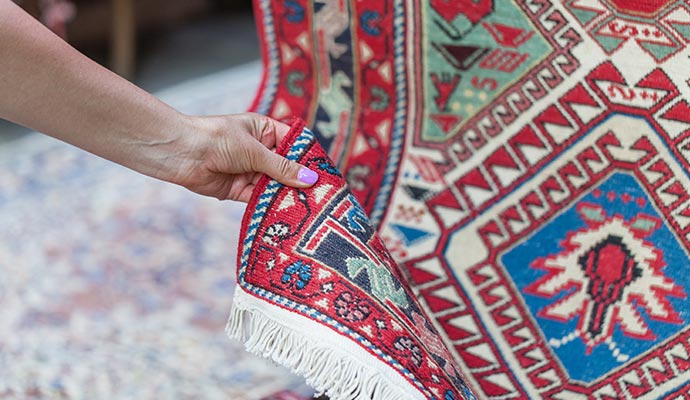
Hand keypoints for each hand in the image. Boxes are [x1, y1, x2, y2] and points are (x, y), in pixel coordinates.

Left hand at [162, 113, 318, 202]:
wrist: (180, 153)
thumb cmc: (217, 139)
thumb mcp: (254, 151)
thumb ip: (282, 167)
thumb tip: (311, 179)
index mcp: (265, 131)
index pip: (294, 144)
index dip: (308, 158)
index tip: (325, 173)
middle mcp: (260, 151)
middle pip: (287, 167)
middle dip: (300, 180)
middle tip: (322, 195)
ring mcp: (250, 171)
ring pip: (275, 185)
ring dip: (287, 195)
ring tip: (309, 207)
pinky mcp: (239, 190)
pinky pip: (260, 198)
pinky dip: (271, 205)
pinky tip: (287, 212)